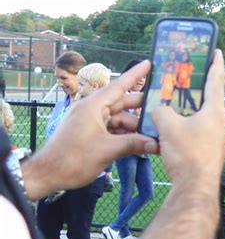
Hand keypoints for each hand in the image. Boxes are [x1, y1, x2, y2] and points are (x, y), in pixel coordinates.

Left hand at [22, 61, 158, 199]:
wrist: (48, 175)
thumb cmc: (73, 159)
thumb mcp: (107, 150)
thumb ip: (133, 144)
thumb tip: (155, 144)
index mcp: (93, 106)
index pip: (119, 86)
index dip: (136, 74)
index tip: (149, 63)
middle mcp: (92, 110)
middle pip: (123, 104)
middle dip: (142, 109)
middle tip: (163, 111)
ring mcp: (91, 122)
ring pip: (119, 120)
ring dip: (135, 128)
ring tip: (153, 136)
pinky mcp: (91, 133)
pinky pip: (113, 130)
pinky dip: (125, 135)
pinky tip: (139, 144)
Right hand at [152, 49, 224, 182]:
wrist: (195, 188)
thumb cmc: (187, 153)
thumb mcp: (168, 127)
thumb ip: (160, 112)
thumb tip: (158, 110)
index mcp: (214, 112)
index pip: (215, 81)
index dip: (215, 64)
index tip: (217, 52)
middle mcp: (219, 124)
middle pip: (209, 100)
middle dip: (198, 89)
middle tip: (188, 78)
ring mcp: (217, 139)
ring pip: (203, 117)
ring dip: (191, 110)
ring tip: (177, 104)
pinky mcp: (210, 152)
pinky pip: (199, 132)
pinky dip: (188, 126)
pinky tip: (174, 130)